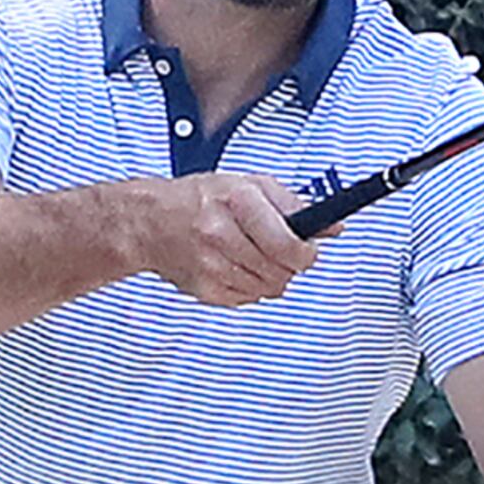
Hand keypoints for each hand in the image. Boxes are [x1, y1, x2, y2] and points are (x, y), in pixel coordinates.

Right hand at [136, 171, 316, 306]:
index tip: (308, 251)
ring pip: (268, 288)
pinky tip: (236, 266)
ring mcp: (211, 264)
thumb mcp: (250, 185)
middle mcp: (221, 233)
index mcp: (237, 201)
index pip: (288, 244)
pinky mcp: (205, 289)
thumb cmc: (202, 199)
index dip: (306, 253)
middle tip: (280, 251)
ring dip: (270, 276)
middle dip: (289, 264)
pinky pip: (248, 298)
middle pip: (281, 270)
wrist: (150, 222)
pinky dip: (250, 286)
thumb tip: (333, 227)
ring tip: (253, 255)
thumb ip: (294, 205)